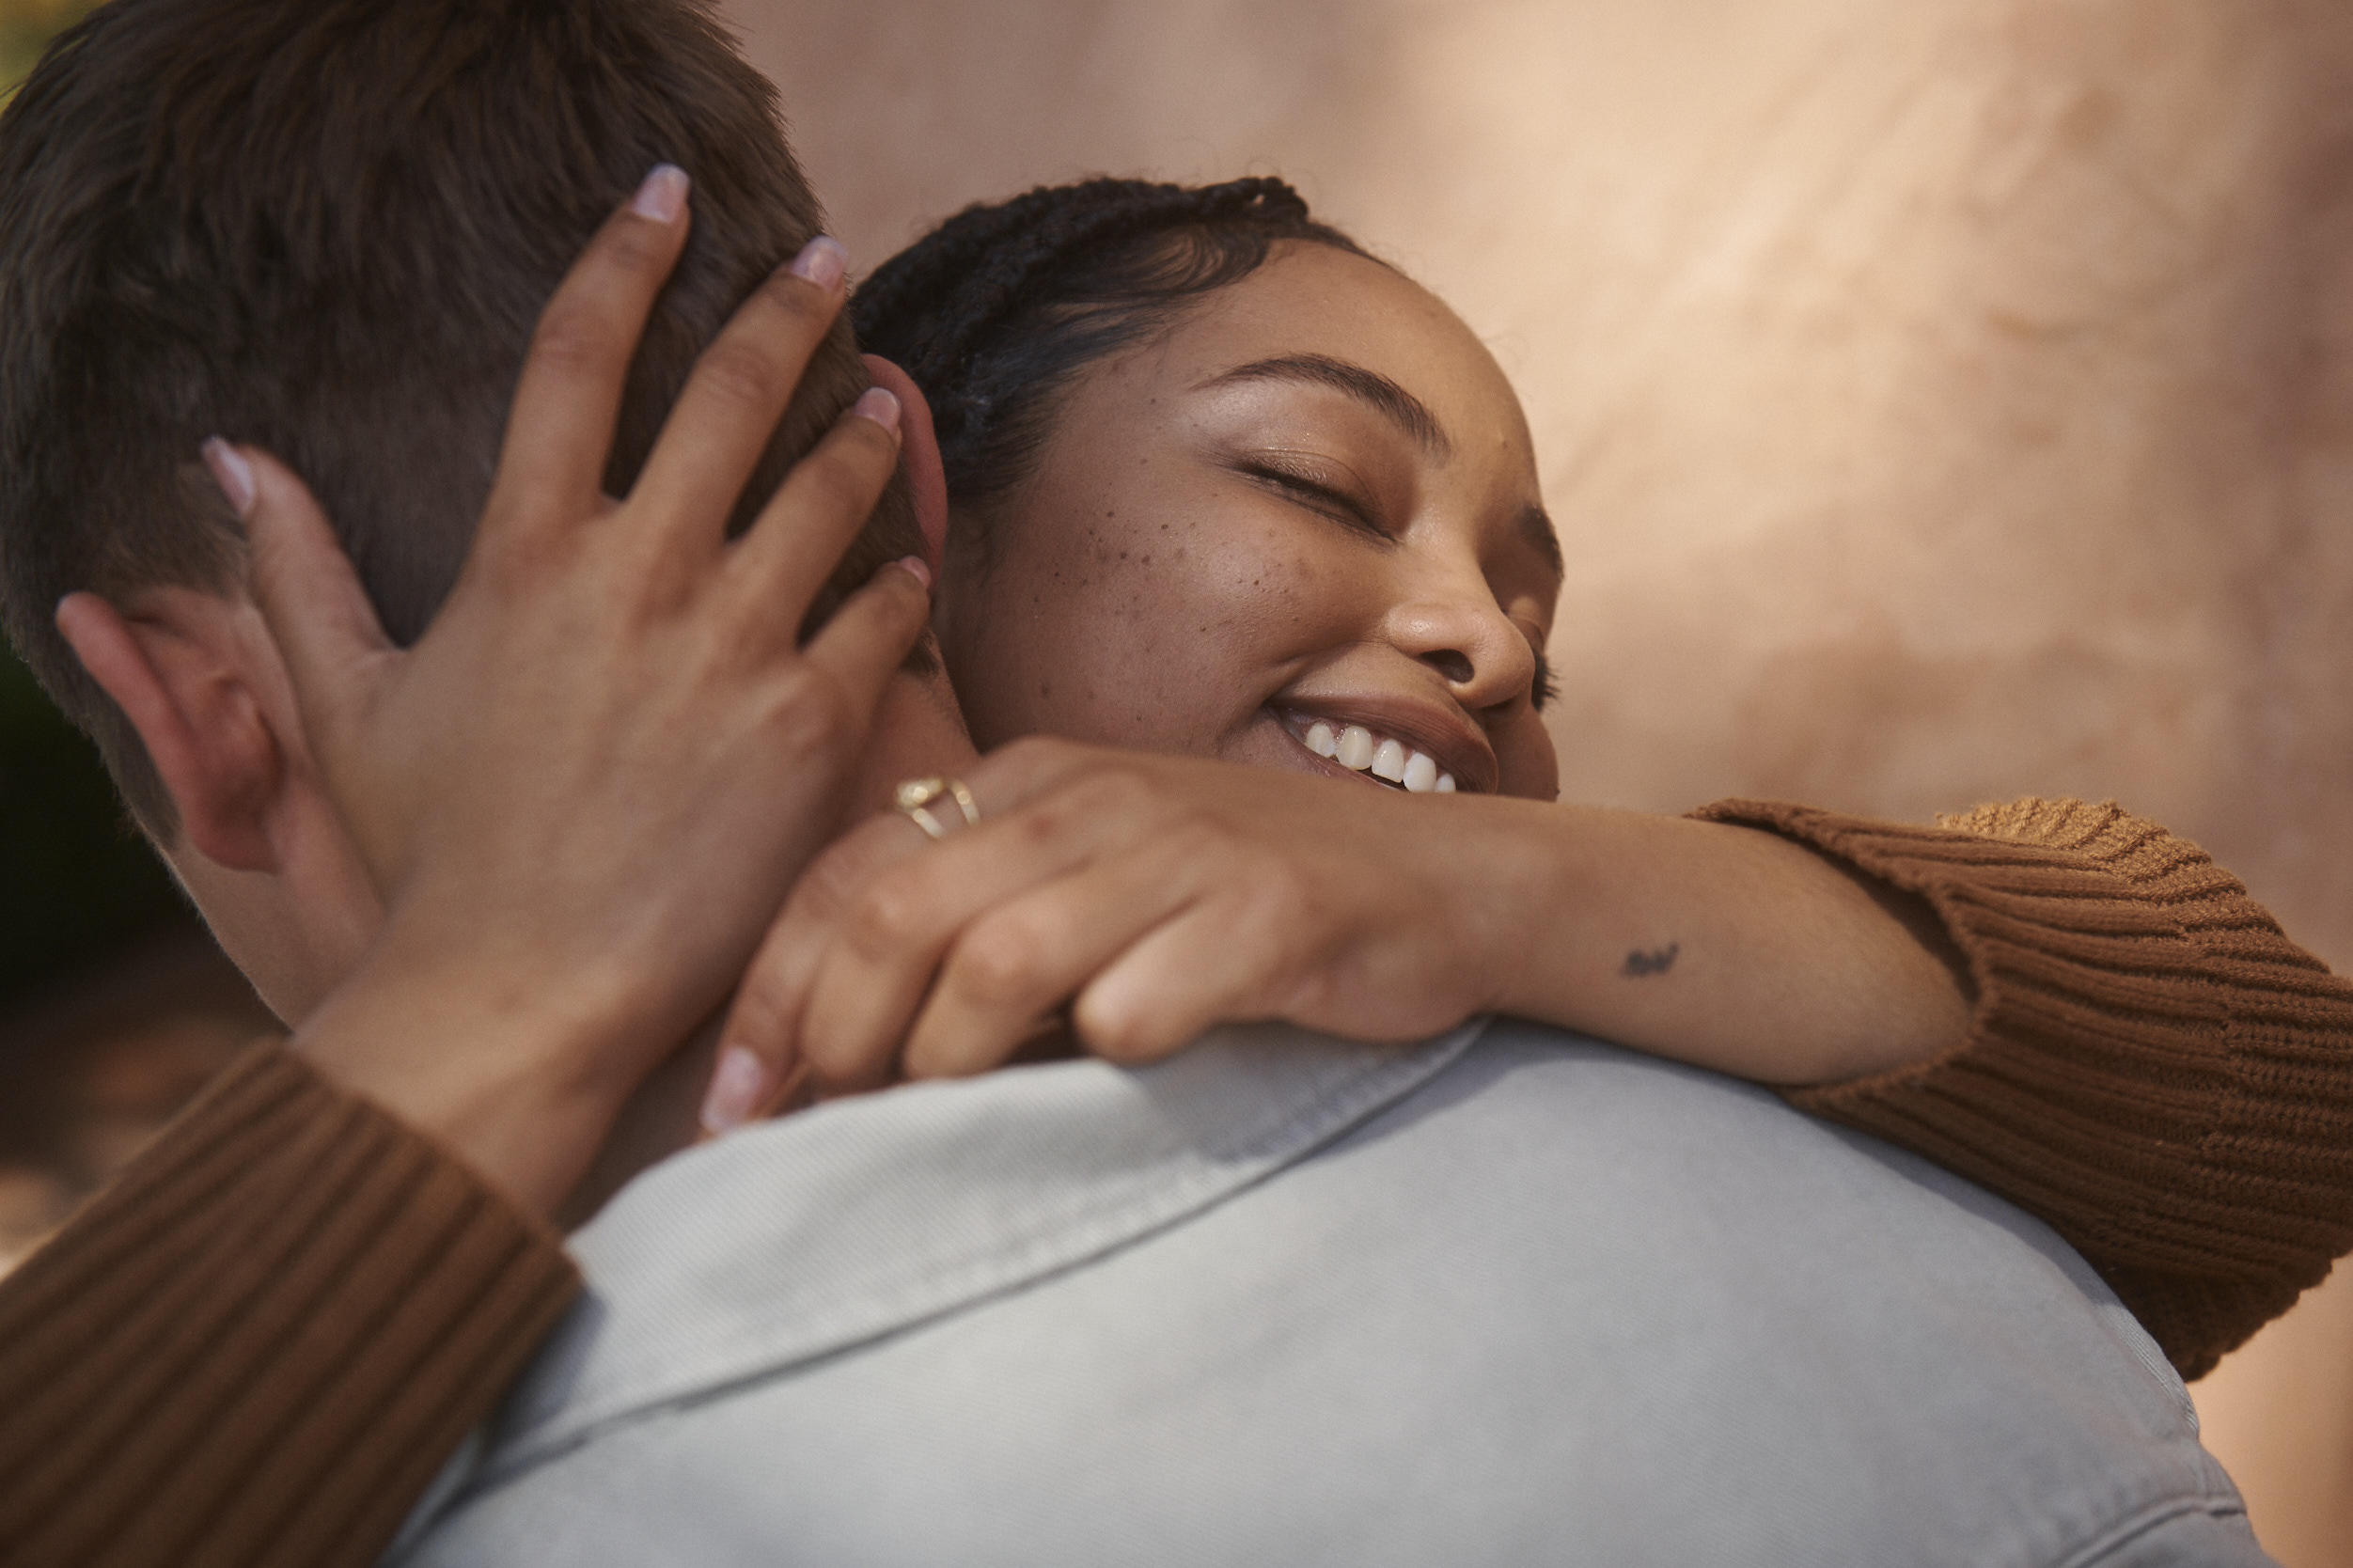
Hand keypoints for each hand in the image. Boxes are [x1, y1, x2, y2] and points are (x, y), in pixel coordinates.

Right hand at [223, 168, 930, 1208]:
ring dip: (861, 432)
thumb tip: (235, 457)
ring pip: (827, 492)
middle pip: (729, 393)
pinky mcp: (811, 727)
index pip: (576, 354)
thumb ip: (298, 571)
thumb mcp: (348, 707)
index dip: (626, 257)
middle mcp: (639, 577)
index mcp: (525, 554)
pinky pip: (882, 618)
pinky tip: (909, 564)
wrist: (525, 991)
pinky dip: (899, 579)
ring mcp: (734, 648)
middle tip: (828, 260)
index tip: (667, 199)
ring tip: (882, 400)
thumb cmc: (432, 858)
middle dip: (786, 306)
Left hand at [705, 737, 1546, 1122]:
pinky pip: (1142, 1004)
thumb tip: (831, 1054)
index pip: (848, 871)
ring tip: (950, 1114)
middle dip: (837, 1037)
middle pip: (901, 914)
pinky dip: (1103, 1053)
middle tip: (824, 1128)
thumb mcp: (1097, 879)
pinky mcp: (1270, 916)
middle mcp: (1093, 799)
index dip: (773, 991)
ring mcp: (1183, 852)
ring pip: (1001, 958)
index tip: (736, 1104)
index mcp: (1031, 779)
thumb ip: (981, 924)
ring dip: (949, 1059)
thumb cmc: (1239, 900)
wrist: (1437, 885)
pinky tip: (1112, 1074)